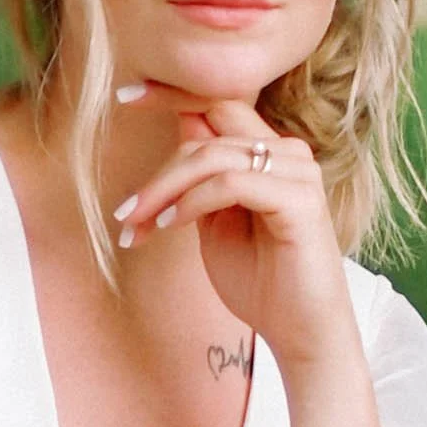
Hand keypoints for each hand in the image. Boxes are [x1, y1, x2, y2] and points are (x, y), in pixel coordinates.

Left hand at [111, 87, 356, 380]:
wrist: (299, 332)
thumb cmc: (259, 283)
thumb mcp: (214, 222)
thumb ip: (199, 180)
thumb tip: (177, 131)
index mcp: (268, 154)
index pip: (219, 105)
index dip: (172, 95)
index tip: (126, 94)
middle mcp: (287, 153)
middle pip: (209, 127)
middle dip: (159, 169)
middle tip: (125, 213)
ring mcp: (297, 172)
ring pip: (213, 156)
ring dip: (165, 190)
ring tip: (139, 225)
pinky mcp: (300, 199)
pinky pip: (231, 183)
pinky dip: (192, 202)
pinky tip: (170, 226)